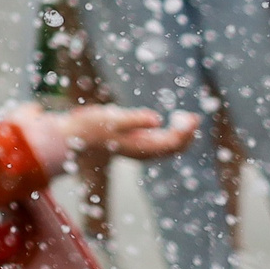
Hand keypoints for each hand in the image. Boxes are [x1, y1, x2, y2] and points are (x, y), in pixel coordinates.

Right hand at [49, 105, 199, 165]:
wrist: (76, 137)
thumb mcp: (113, 119)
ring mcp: (140, 150)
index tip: (192, 117)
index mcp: (142, 147)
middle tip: (193, 116)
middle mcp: (144, 152)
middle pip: (175, 147)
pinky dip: (171, 134)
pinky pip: (161, 143)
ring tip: (187, 119)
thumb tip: (156, 119)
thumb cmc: (93, 126)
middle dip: (187, 133)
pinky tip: (171, 123)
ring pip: (169, 147)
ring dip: (181, 134)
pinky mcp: (136, 144)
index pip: (173, 142)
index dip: (186, 131)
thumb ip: (135, 119)